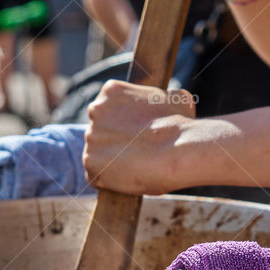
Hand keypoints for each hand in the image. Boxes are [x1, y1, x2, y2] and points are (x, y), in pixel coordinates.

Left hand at [83, 80, 195, 194]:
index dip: (123, 123)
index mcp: (111, 90)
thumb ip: (167, 97)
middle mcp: (95, 110)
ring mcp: (91, 137)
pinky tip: (125, 178)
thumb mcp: (178, 99)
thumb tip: (176, 97)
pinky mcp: (90, 163)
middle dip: (113, 140)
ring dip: (111, 160)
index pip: (109, 107)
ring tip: (133, 167)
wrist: (175, 151)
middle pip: (99, 129)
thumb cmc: (179, 125)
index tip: (135, 133)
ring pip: (97, 152)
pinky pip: (95, 174)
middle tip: (133, 151)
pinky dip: (108, 179)